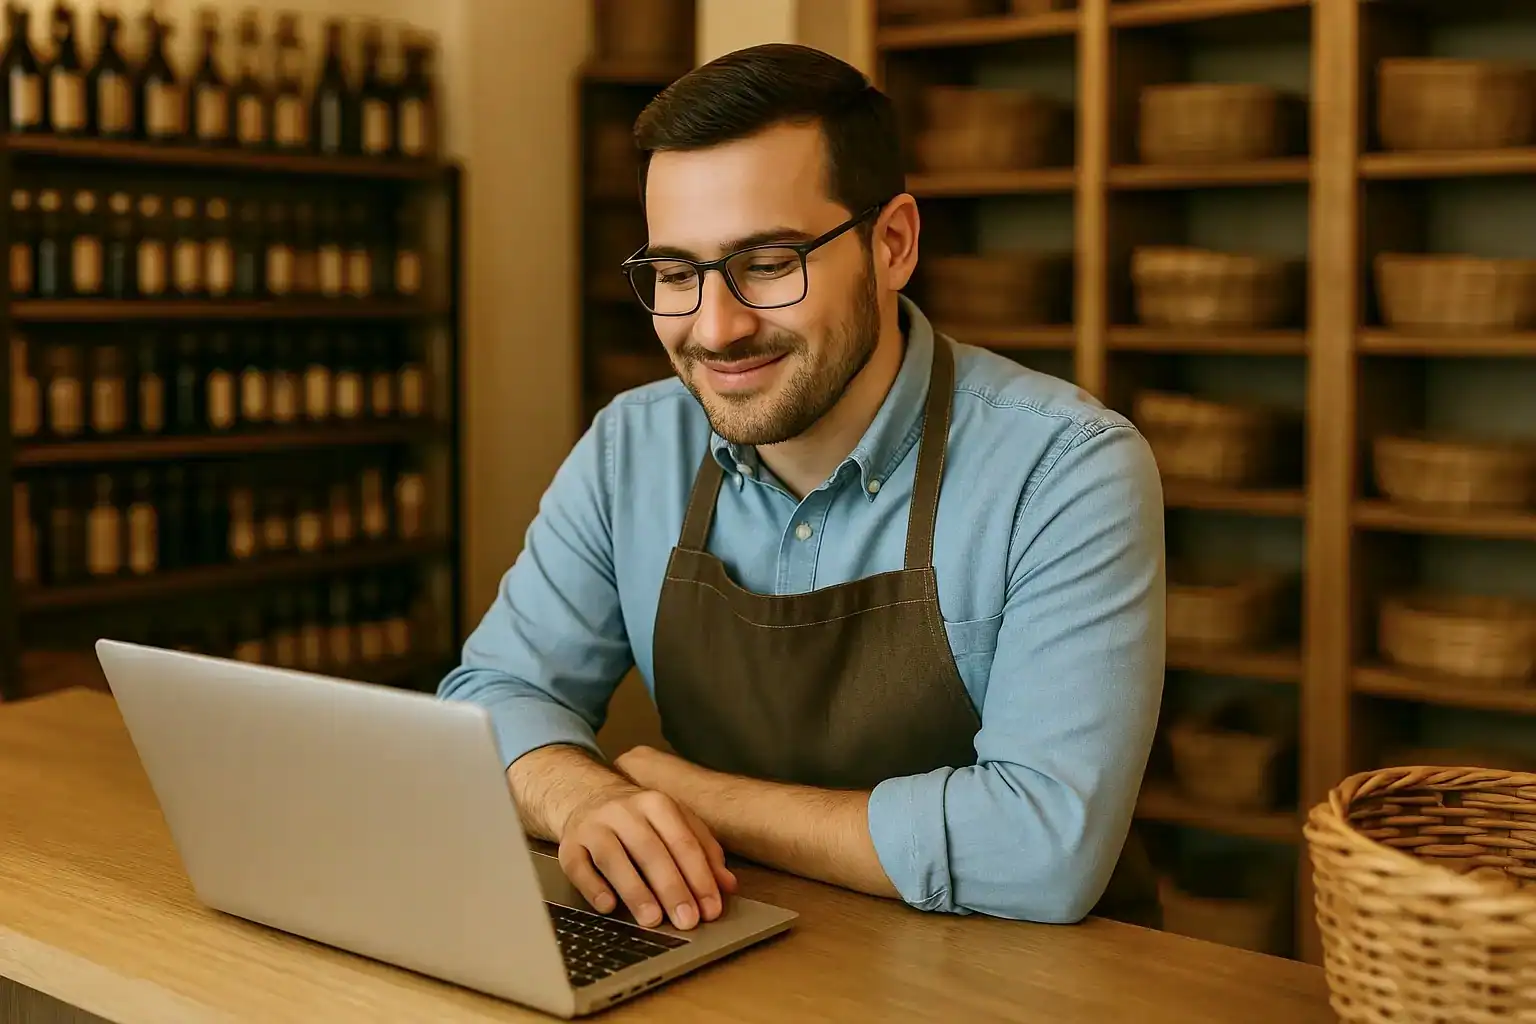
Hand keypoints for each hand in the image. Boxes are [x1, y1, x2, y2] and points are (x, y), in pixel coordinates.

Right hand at [557, 766, 736, 930]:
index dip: (699, 876)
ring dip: (635, 891)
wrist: (586, 796)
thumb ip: (703, 851)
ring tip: (653, 920)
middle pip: (650, 850)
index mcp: (657, 803)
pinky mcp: (569, 845)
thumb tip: (728, 885)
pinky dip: (593, 887)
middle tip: (687, 920)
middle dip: (672, 888)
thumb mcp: (675, 824)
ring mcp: (593, 826)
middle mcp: (624, 811)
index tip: (711, 908)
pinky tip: (609, 906)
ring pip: (613, 858)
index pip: (683, 841)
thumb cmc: (639, 820)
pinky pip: (578, 867)